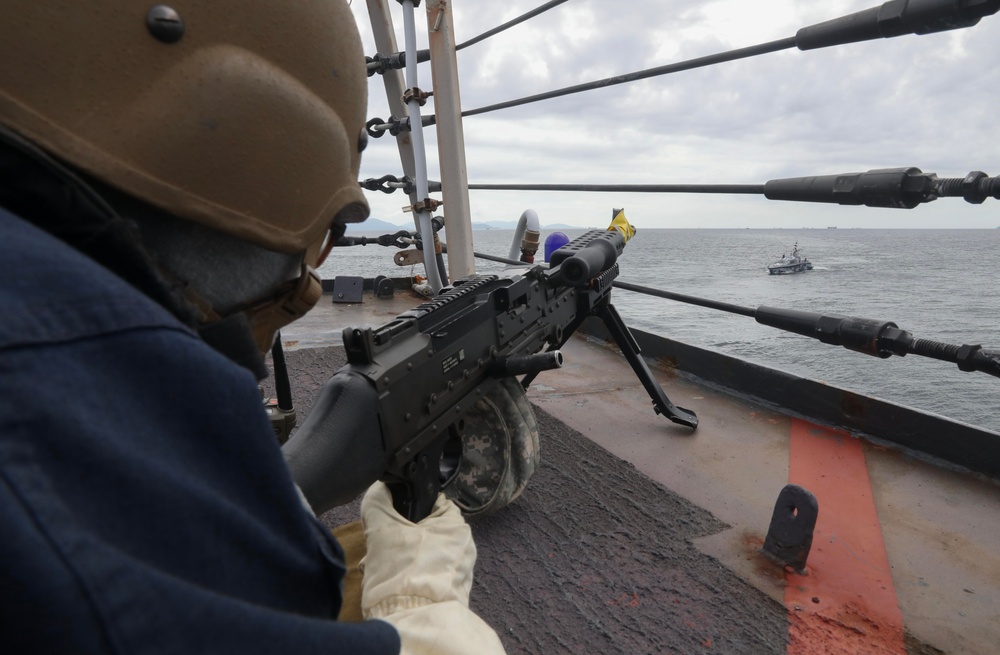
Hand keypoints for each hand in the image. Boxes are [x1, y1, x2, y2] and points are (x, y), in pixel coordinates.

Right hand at [359, 482, 504, 654]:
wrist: (411, 625)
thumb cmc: (402, 575)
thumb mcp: (382, 531)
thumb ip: (377, 502)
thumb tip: (377, 487)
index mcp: (456, 525)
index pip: (431, 500)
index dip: (405, 505)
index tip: (387, 516)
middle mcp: (463, 546)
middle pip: (422, 529)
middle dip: (396, 537)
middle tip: (378, 547)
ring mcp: (458, 572)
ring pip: (420, 553)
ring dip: (397, 558)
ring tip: (379, 568)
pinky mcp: (447, 592)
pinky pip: (423, 575)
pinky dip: (406, 576)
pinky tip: (389, 583)